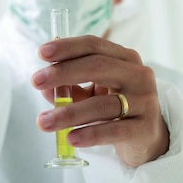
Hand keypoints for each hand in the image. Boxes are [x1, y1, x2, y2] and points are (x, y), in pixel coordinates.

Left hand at [31, 35, 169, 167]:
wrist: (147, 136)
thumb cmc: (116, 106)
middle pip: (98, 66)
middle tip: (36, 81)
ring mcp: (145, 101)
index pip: (94, 45)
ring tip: (43, 122)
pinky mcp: (145, 128)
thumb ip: (70, 87)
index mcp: (124, 58)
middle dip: (63, 72)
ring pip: (102, 104)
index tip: (41, 53)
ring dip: (68, 113)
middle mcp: (138, 74)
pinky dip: (90, 134)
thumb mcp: (92, 92)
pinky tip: (70, 138)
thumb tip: (43, 87)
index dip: (67, 47)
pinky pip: (114, 130)